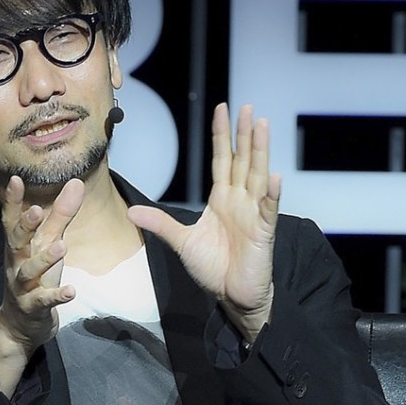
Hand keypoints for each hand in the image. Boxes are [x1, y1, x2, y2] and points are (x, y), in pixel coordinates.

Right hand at [0, 176, 83, 363]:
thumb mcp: (48, 243)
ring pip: (29, 271)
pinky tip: (71, 291)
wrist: (20, 324)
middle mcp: (16, 263)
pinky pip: (43, 301)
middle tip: (37, 211)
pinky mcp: (33, 307)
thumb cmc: (35, 276)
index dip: (13, 201)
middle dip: (25, 226)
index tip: (16, 179)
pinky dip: (57, 296)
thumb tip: (77, 183)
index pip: (13, 220)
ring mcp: (22, 286)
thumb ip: (61, 215)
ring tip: (61, 247)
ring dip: (44, 259)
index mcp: (18, 246)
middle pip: (16, 242)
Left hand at [127, 103, 280, 342]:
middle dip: (243, 134)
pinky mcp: (263, 232)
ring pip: (257, 175)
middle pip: (242, 160)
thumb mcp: (182, 242)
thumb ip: (160, 224)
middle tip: (246, 107)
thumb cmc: (213, 268)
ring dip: (260, 151)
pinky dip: (271, 193)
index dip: (222, 135)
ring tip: (261, 125)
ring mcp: (254, 214)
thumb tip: (132, 212)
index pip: (222, 159)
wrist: (233, 297)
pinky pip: (268, 209)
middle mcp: (240, 201)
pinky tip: (273, 176)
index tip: (222, 109)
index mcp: (222, 199)